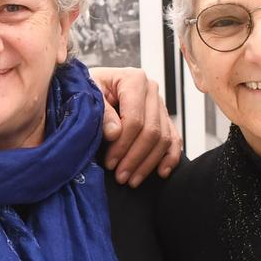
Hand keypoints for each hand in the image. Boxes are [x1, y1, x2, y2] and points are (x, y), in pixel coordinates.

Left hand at [89, 67, 180, 186]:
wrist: (93, 85)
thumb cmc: (88, 88)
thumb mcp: (87, 94)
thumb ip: (101, 112)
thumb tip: (114, 133)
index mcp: (134, 80)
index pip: (135, 119)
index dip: (123, 145)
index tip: (110, 162)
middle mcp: (151, 90)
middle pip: (151, 131)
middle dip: (135, 158)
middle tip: (120, 177)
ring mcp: (160, 103)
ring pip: (163, 139)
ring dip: (148, 163)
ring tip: (132, 180)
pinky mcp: (163, 117)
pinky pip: (173, 138)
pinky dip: (170, 157)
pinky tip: (161, 172)